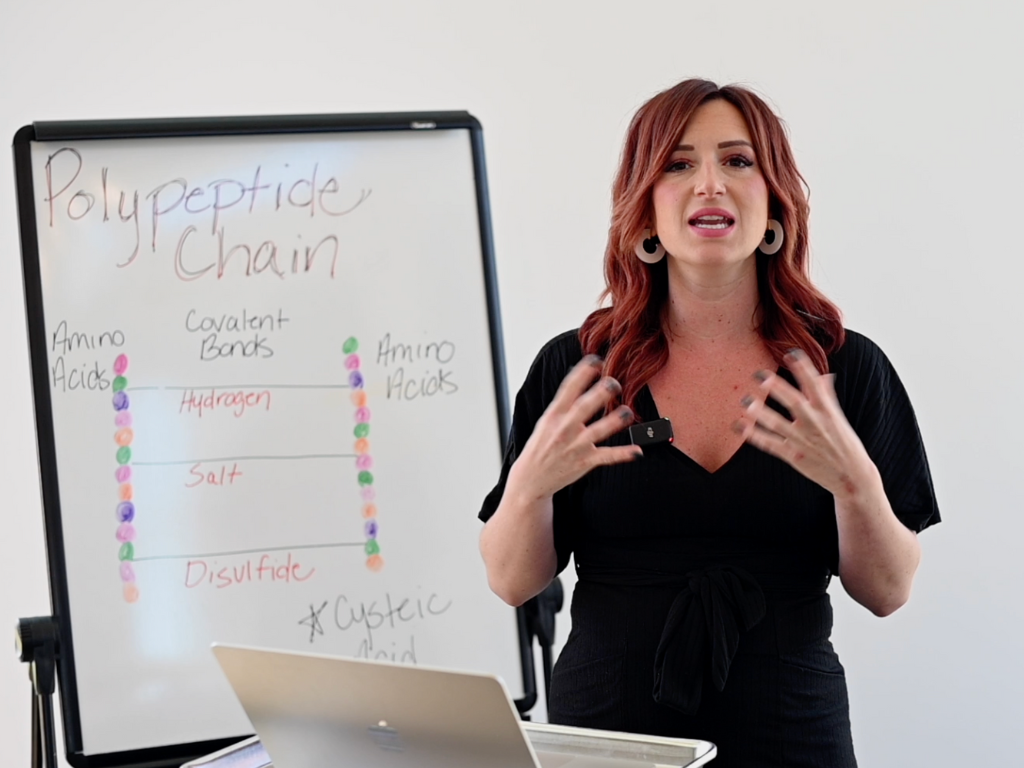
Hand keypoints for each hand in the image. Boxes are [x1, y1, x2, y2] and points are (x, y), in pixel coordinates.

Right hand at [510, 355, 642, 500]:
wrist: (531, 478)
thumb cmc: (541, 446)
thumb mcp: (545, 421)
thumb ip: (563, 403)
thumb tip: (579, 377)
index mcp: (554, 415)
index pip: (569, 388)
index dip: (583, 372)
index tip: (595, 361)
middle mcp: (565, 428)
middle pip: (585, 406)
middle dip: (601, 392)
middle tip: (614, 382)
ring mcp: (576, 445)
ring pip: (600, 430)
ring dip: (615, 420)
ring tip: (627, 411)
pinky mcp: (585, 461)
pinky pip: (607, 456)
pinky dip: (623, 454)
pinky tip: (637, 451)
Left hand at [735, 349, 876, 498]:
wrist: (852, 477)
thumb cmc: (844, 443)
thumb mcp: (838, 418)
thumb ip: (827, 396)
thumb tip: (825, 375)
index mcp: (827, 411)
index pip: (815, 385)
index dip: (804, 369)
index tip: (791, 354)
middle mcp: (815, 423)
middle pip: (795, 403)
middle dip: (779, 389)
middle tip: (761, 376)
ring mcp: (803, 440)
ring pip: (778, 425)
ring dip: (761, 413)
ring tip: (746, 402)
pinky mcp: (794, 456)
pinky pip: (771, 444)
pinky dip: (755, 436)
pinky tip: (740, 426)